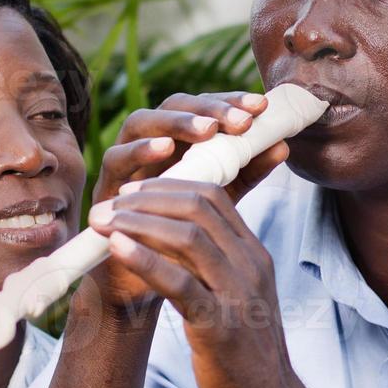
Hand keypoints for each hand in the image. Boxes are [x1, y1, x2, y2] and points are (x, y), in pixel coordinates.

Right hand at [83, 92, 289, 319]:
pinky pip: (116, 158)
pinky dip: (138, 150)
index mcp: (179, 143)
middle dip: (207, 109)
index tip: (261, 108)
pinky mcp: (105, 184)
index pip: (204, 109)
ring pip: (141, 121)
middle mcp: (150, 144)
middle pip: (173, 105)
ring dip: (175, 122)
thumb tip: (282, 144)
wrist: (140, 284)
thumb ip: (244, 173)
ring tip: (207, 129)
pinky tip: (164, 149)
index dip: (230, 103)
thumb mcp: (218, 201)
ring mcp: (126, 161)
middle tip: (240, 120)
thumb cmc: (178, 238)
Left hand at [87, 178, 312, 387]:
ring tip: (102, 223)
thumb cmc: (244, 356)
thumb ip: (215, 266)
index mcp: (253, 256)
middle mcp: (249, 267)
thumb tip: (171, 238)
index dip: (167, 185)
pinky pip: (181, 283)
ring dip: (138, 222)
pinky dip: (145, 260)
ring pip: (188, 236)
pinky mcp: (220, 327)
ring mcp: (238, 295)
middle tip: (106, 206)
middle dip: (145, 199)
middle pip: (198, 206)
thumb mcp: (238, 298)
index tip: (130, 192)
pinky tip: (117, 249)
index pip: (213, 195)